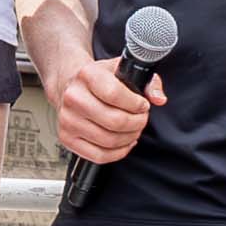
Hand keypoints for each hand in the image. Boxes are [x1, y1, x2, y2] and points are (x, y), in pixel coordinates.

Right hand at [46, 46, 155, 164]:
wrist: (69, 86)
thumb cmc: (98, 79)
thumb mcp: (122, 70)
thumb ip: (147, 81)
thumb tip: (158, 98)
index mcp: (87, 75)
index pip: (114, 94)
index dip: (135, 104)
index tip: (143, 105)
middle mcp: (73, 97)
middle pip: (114, 121)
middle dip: (137, 123)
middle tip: (141, 119)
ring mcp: (68, 120)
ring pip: (109, 141)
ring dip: (129, 138)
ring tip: (134, 129)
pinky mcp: (67, 139)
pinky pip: (99, 156)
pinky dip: (118, 153)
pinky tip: (124, 142)